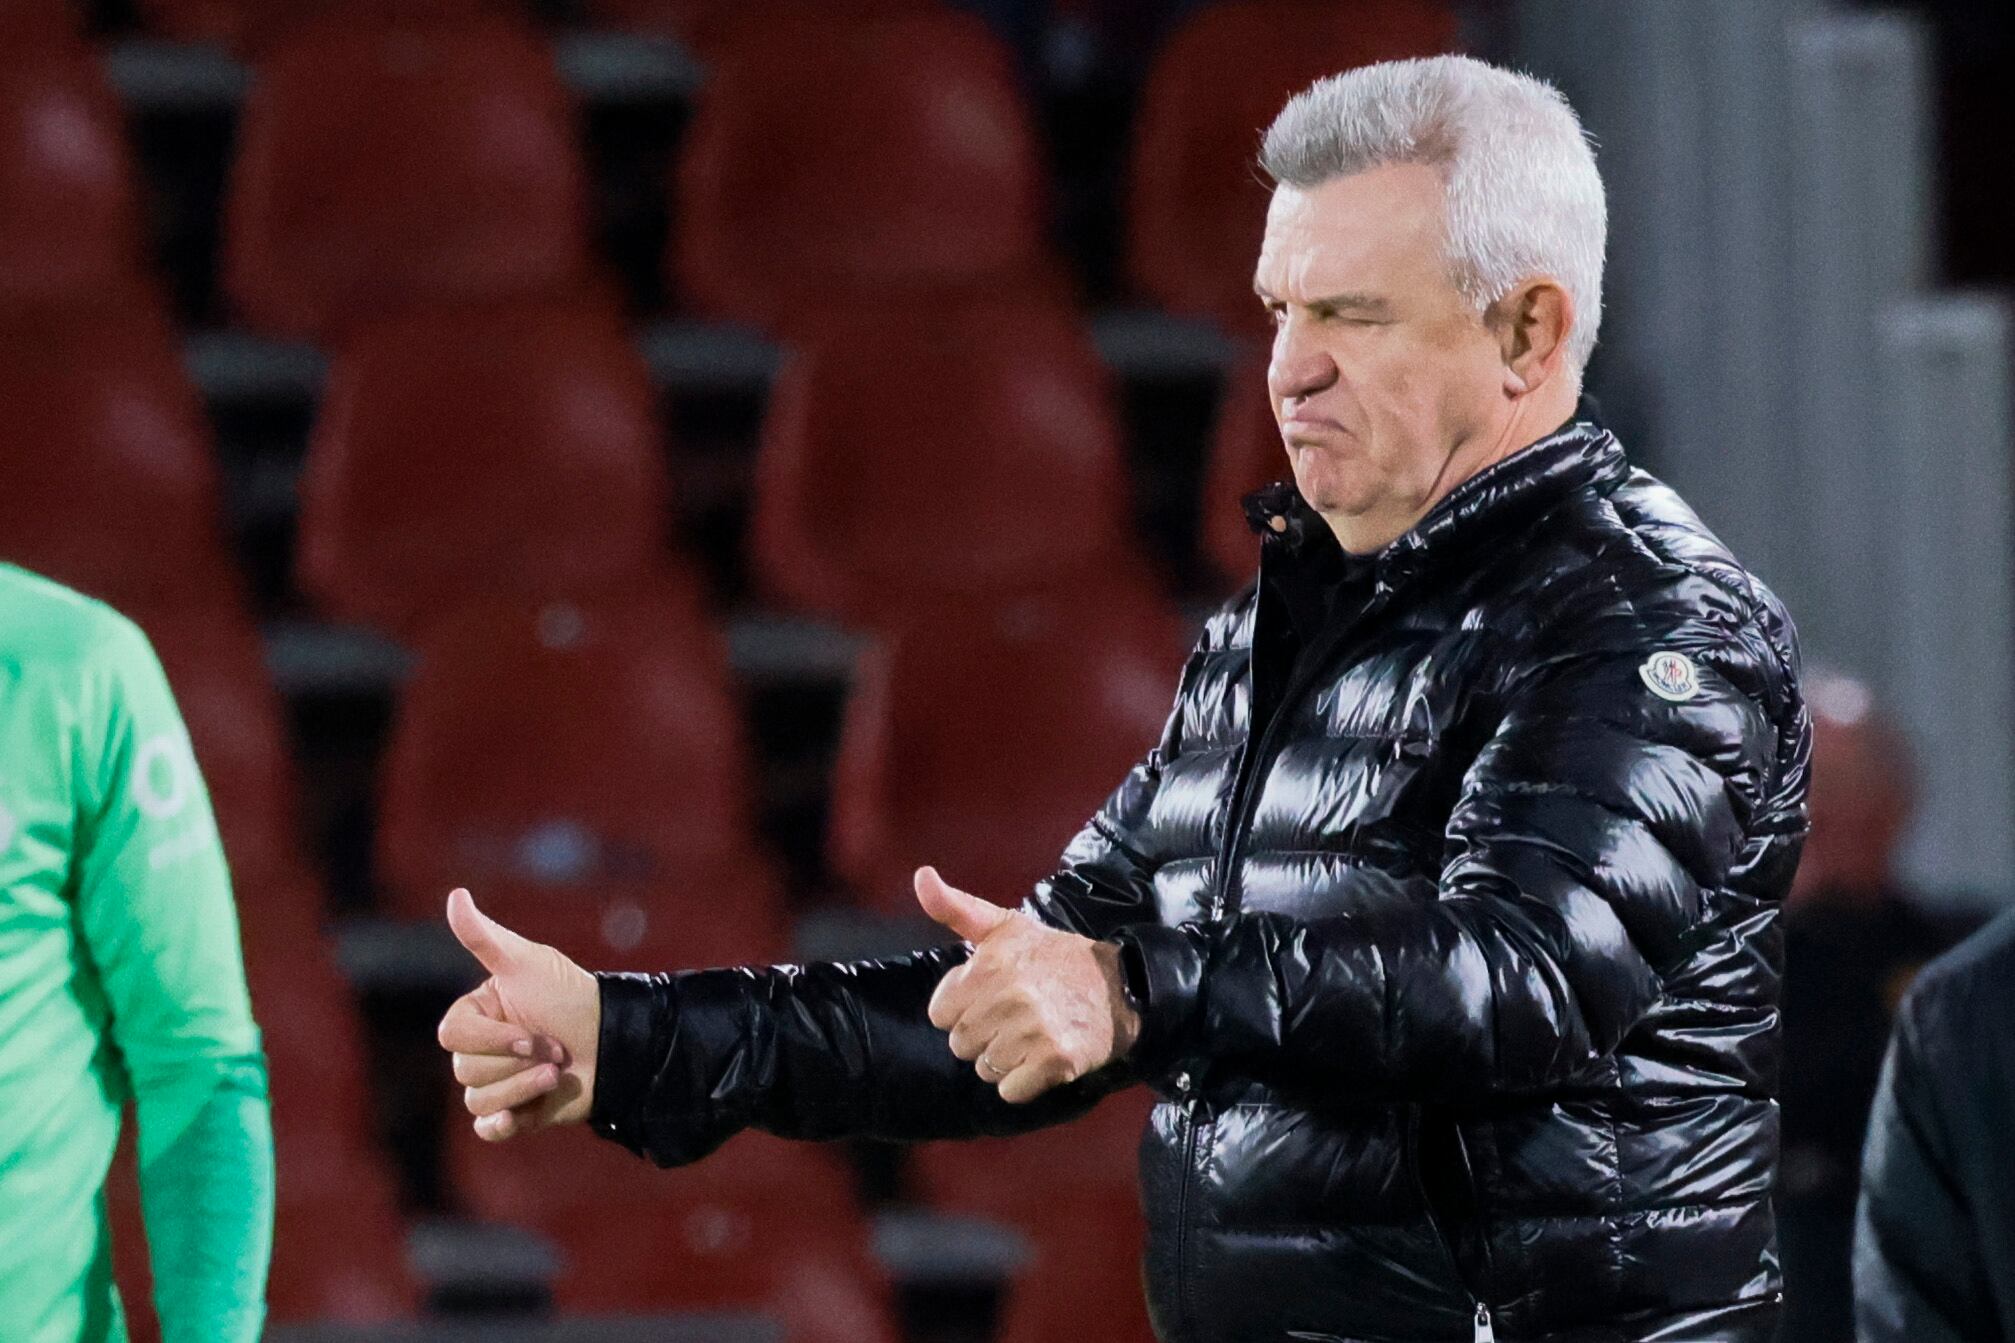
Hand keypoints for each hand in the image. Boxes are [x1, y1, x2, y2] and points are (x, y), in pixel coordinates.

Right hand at [437, 888, 600, 1141]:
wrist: (617, 1039)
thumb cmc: (571, 995)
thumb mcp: (527, 963)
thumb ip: (485, 937)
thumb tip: (455, 894)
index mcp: (476, 1014)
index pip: (452, 1035)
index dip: (492, 1039)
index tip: (533, 1033)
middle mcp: (481, 1050)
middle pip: (464, 1070)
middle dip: (517, 1062)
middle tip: (556, 1050)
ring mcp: (497, 1082)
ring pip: (478, 1101)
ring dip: (523, 1089)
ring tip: (558, 1075)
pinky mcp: (516, 1114)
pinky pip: (488, 1130)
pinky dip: (503, 1125)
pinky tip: (521, 1117)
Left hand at [919, 866, 1140, 1103]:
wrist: (1119, 985)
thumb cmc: (1053, 957)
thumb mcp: (1005, 926)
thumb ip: (955, 907)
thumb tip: (921, 876)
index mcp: (989, 965)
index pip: (940, 1014)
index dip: (963, 1009)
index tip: (990, 998)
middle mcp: (1009, 997)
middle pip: (961, 1044)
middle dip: (983, 1035)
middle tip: (1015, 1017)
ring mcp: (1034, 1031)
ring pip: (986, 1069)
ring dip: (1005, 1060)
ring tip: (1031, 1035)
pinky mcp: (1056, 1060)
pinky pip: (1011, 1091)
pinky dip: (1024, 1082)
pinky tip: (1042, 1057)